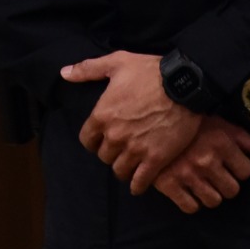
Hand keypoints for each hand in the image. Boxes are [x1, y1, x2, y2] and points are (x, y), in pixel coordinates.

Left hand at [62, 51, 199, 194]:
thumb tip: (65, 73)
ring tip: (130, 165)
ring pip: (120, 171)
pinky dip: (137, 186)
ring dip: (123, 169)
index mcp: (102, 115)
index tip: (101, 140)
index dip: (93, 141)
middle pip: (104, 157)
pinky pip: (140, 181)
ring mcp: (136, 150)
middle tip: (120, 150)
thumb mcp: (117, 62)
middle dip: (110, 154)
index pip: (87, 140)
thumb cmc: (151, 71)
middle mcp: (115, 136)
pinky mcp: (155, 159)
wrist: (185, 85)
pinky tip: (137, 186)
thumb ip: (88, 69)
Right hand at [152, 116, 249, 212]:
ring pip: (213, 201)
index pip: (245, 171)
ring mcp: (187, 174)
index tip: (231, 167)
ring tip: (204, 185)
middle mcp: (206, 161)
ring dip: (211, 195)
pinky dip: (192, 203)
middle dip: (227, 185)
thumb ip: (240, 136)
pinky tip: (189, 192)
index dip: (240, 170)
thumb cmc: (187, 121)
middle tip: (218, 178)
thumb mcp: (216, 122)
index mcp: (220, 143)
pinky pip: (190, 207)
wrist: (149, 120)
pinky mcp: (169, 184)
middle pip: (232, 190)